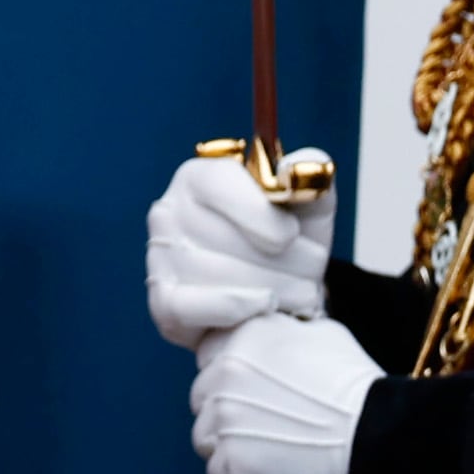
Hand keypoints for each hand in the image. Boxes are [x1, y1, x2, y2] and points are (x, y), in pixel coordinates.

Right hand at [148, 151, 332, 350]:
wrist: (280, 293)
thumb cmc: (287, 243)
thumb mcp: (308, 204)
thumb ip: (308, 177)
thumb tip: (299, 166)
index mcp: (199, 177)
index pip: (217, 183)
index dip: (258, 212)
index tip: (291, 235)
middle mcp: (169, 212)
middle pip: (220, 235)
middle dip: (280, 258)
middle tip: (312, 269)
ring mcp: (160, 258)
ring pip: (214, 273)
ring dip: (272, 286)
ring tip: (301, 291)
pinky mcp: (163, 302)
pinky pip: (191, 306)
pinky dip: (234, 308)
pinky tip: (266, 304)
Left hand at [187, 313, 381, 473]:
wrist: (376, 436)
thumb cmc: (357, 386)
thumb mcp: (324, 335)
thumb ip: (282, 333)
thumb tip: (272, 336)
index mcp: (243, 338)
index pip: (210, 356)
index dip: (232, 377)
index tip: (259, 390)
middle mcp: (223, 374)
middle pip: (203, 398)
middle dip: (229, 411)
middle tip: (272, 424)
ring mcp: (222, 420)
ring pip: (205, 437)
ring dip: (232, 445)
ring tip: (276, 449)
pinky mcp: (230, 463)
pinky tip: (277, 472)